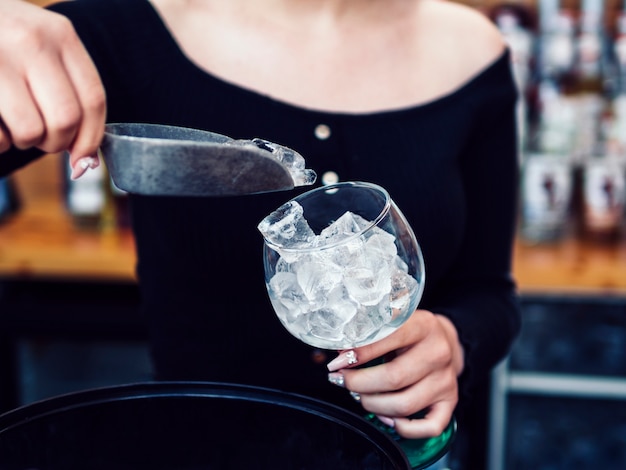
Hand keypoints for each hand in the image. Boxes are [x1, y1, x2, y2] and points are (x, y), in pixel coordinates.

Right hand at [0, 0, 105, 175]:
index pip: (93, 99)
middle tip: (40, 137)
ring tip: (14, 127)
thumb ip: (70, 93)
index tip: (82, 158)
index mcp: (59, 33)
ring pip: (32, 130)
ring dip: (24, 142)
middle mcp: (30, 39)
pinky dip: (0, 143)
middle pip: (66, 119)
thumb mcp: (41, 50)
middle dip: (56, 142)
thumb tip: (87, 162)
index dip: (91, 138)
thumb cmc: (4, 45)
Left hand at [327, 310, 463, 438]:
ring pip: (404, 405)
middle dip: (358, 383)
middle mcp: (438, 353)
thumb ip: (369, 333)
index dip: (358, 355)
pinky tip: (388, 418)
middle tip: (342, 381)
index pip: (388, 341)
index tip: (337, 363)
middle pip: (393, 378)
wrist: (444, 340)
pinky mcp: (450, 401)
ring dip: (373, 405)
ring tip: (360, 396)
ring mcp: (445, 380)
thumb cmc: (411, 332)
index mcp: (423, 326)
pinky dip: (405, 428)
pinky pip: (429, 427)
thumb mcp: (393, 321)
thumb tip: (339, 353)